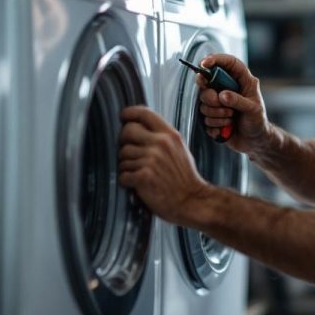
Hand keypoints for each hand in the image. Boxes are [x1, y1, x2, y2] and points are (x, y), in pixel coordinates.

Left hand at [117, 105, 209, 225]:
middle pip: (127, 131)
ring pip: (122, 155)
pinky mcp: (143, 177)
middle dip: (124, 142)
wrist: (192, 201)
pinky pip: (123, 174)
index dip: (130, 113)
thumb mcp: (179, 148)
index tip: (124, 117)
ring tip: (138, 172)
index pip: (144, 113)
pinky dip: (127, 181)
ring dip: (126, 165)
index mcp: (170, 135)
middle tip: (130, 152)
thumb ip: (162, 136)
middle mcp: (160, 144)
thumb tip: (141, 127)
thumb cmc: (184, 178)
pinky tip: (137, 183)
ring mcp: (151, 160)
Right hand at [196, 53, 268, 154]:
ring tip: (231, 119)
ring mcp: (217, 102)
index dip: (215, 59)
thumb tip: (222, 95)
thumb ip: (238, 101)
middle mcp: (227, 88)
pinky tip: (227, 127)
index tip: (204, 64)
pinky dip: (214, 125)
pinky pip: (203, 118)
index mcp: (241, 80)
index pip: (228, 62)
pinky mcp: (211, 115)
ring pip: (203, 103)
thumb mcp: (253, 110)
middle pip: (206, 84)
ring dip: (216, 114)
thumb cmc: (258, 122)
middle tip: (222, 105)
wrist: (255, 142)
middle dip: (211, 97)